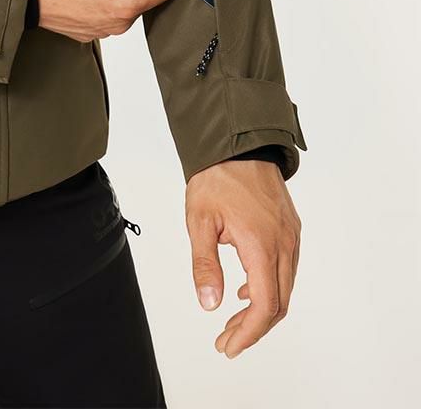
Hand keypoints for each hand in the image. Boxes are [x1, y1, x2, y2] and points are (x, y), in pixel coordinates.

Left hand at [185, 160, 300, 358]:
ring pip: (284, 287)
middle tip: (226, 340)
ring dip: (261, 309)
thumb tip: (210, 303)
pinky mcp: (290, 228)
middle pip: (278, 302)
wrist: (238, 146)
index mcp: (261, 245)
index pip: (264, 305)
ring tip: (233, 321)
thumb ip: (205, 265)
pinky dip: (268, 286)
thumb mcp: (200, 222)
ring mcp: (290, 235)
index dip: (247, 333)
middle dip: (252, 328)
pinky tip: (245, 289)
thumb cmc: (217, 179)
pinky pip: (286, 267)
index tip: (228, 346)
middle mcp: (284, 244)